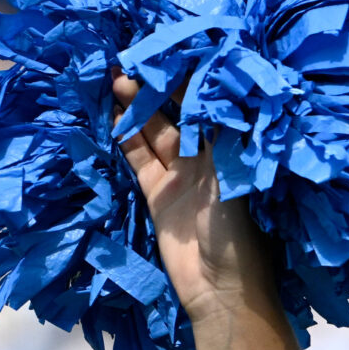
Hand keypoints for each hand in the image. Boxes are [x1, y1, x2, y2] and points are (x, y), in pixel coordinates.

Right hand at [113, 74, 273, 321]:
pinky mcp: (158, 195)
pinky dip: (126, 139)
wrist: (220, 291)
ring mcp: (180, 177)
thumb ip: (214, 141)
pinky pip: (139, 159)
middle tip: (128, 66)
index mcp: (230, 154)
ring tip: (115, 81)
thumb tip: (206, 94)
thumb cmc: (235, 236)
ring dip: (136, 110)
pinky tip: (113, 115)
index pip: (205, 108)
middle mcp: (205, 160)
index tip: (163, 58)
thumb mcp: (230, 182)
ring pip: (154, 134)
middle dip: (154, 91)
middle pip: (176, 117)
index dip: (185, 84)